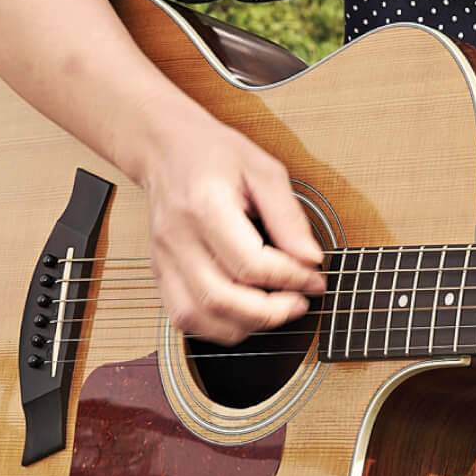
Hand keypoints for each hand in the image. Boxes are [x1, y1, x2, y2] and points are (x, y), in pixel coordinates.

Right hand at [137, 105, 328, 344]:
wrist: (165, 148)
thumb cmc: (216, 154)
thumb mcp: (265, 170)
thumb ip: (289, 217)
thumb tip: (311, 260)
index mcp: (205, 205)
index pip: (249, 262)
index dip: (290, 278)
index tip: (315, 277)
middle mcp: (178, 237)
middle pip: (220, 297)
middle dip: (269, 312)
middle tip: (300, 304)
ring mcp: (163, 258)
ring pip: (197, 317)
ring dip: (243, 325)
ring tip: (276, 311)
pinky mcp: (160, 272)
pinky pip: (183, 317)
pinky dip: (217, 326)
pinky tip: (245, 314)